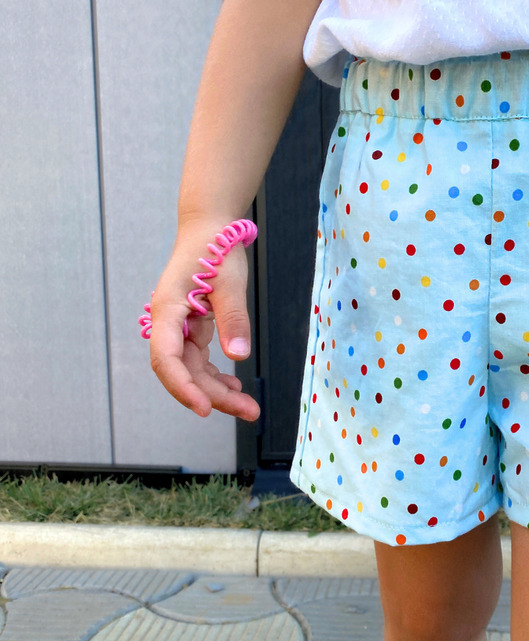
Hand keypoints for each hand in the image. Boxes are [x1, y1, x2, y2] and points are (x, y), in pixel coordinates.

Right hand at [148, 222, 260, 420]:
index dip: (182, 387)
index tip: (204, 408)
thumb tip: (238, 356)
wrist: (209, 228)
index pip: (166, 358)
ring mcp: (178, 328)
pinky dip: (216, 376)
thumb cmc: (215, 248)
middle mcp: (167, 324)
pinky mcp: (191, 329)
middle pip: (183, 372)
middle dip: (213, 396)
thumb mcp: (230, 282)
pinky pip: (200, 361)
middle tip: (250, 412)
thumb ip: (233, 319)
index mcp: (168, 310)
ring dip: (217, 391)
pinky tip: (235, 386)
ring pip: (193, 371)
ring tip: (249, 407)